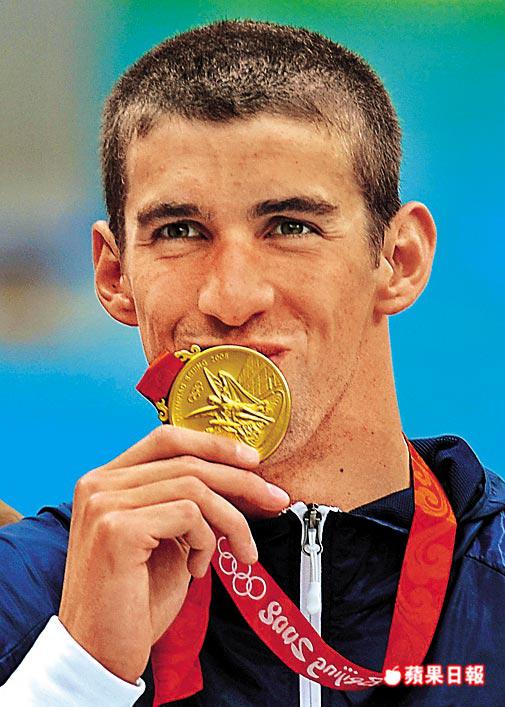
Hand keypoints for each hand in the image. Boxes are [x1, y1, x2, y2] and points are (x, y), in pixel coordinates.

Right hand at [58, 426, 289, 683]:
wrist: (100, 653)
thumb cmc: (134, 599)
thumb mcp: (164, 539)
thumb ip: (183, 503)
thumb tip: (235, 478)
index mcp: (106, 481)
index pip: (166, 439)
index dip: (213, 443)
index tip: (252, 460)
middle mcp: (99, 484)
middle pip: (188, 462)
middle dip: (242, 481)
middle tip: (276, 500)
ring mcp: (105, 504)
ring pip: (195, 487)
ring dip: (231, 520)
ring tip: (240, 551)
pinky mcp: (118, 529)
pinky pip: (189, 515)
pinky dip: (208, 541)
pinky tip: (198, 569)